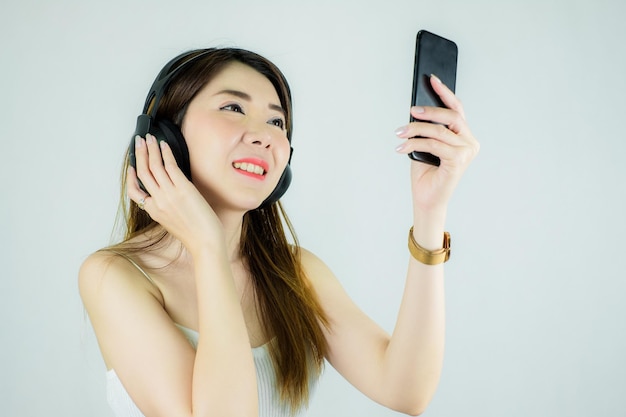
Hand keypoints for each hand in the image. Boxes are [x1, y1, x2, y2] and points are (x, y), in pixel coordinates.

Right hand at [127, 134, 224, 254]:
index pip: (134, 191)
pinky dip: (166, 154)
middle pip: (142, 173)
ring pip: (154, 166)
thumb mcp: (172, 222)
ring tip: (149, 138)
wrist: (205, 242)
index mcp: (153, 211)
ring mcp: (169, 194)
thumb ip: (165, 207)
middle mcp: (157, 201)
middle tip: (139, 141)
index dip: (130, 176)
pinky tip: (165, 146)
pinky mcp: (183, 189)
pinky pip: (170, 166)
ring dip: (150, 149)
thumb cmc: (194, 234)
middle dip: (139, 154)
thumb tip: (168, 192)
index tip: (132, 166)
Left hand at [395, 75, 479, 212]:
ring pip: (439, 131)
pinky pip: (434, 144)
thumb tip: (417, 109)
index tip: (432, 79)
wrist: (427, 200)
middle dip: (429, 111)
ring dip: (415, 129)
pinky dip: (415, 143)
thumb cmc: (426, 173)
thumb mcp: (425, 145)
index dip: (444, 93)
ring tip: (399, 133)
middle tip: (411, 110)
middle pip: (451, 116)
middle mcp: (469, 143)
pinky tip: (401, 147)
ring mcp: (466, 152)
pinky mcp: (458, 161)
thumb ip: (427, 129)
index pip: (457, 109)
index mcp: (464, 137)